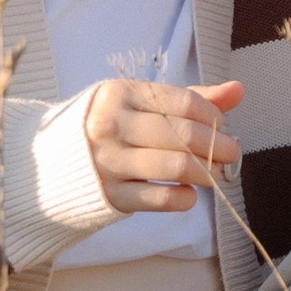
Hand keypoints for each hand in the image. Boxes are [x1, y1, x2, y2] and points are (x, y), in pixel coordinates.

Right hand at [84, 76, 243, 213]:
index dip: (213, 116)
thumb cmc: (111, 127)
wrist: (53, 163)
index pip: (184, 102)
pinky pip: (158, 200)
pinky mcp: (109, 195)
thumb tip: (237, 90)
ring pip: (175, 167)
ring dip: (206, 173)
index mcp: (121, 94)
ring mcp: (108, 162)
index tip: (222, 125)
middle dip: (217, 146)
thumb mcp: (142, 103)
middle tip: (231, 153)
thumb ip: (192, 98)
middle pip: (183, 135)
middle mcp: (111, 126)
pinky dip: (183, 199)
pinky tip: (190, 195)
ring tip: (214, 174)